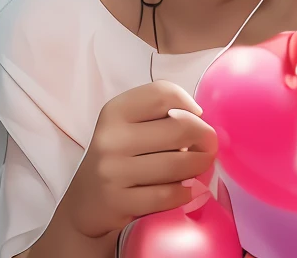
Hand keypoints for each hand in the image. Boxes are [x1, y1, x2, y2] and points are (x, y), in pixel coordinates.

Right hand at [58, 81, 216, 243]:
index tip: (195, 116)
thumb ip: (160, 113)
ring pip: (178, 164)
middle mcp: (111, 138)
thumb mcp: (128, 124)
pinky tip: (184, 190)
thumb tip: (199, 117)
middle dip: (205, 137)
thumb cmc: (119, 156)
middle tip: (209, 145)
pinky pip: (168, 195)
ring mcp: (113, 172)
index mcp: (115, 111)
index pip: (163, 93)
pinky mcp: (119, 202)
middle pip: (180, 128)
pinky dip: (185, 192)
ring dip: (199, 166)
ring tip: (200, 166)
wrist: (87, 202)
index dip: (188, 102)